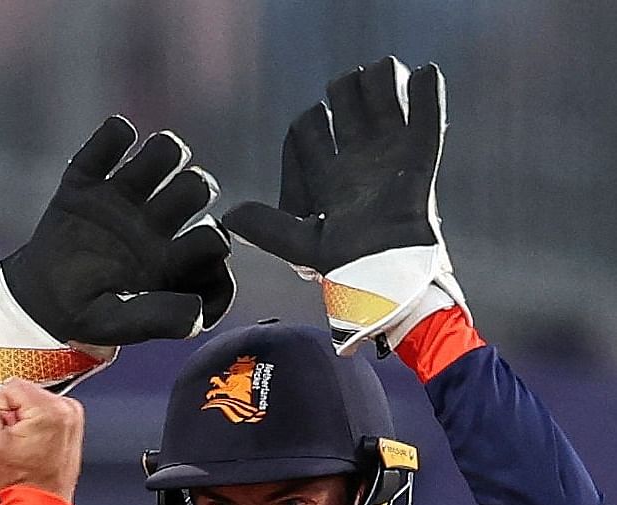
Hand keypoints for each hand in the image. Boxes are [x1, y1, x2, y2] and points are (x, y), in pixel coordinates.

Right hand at [0, 116, 232, 394]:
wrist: (36, 300)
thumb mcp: (115, 324)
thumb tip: (194, 312)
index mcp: (172, 259)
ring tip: (138, 172)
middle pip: (197, 187)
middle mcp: (156, 222)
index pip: (214, 241)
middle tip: (163, 208)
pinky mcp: (87, 180)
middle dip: (193, 188)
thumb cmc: (85, 313)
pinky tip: (116, 138)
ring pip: (165, 154)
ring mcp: (123, 197)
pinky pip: (110, 141)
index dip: (212, 241)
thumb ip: (154, 319)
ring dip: (164, 151)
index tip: (189, 250)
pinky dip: (114, 134)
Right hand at [0, 379, 83, 502]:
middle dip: (15, 414)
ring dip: (27, 420)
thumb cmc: (22, 480)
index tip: (9, 431)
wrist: (41, 502)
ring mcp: (72, 416)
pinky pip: (46, 411)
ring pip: (34, 401)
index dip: (2, 409)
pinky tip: (37, 445)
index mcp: (49, 410)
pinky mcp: (73, 423)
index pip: (11, 386)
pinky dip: (38, 425)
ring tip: (28, 445)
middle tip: (18, 441)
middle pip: (24, 392)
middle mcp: (66, 408)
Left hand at [223, 56, 467, 355]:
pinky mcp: (422, 162)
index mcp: (325, 178)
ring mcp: (390, 159)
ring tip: (384, 75)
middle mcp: (357, 163)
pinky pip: (427, 120)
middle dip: (346, 89)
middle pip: (347, 104)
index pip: (309, 130)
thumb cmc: (345, 270)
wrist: (391, 281)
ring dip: (383, 80)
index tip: (312, 125)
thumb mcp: (300, 245)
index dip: (307, 122)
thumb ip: (266, 228)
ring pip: (384, 102)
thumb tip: (227, 218)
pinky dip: (428, 94)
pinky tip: (426, 73)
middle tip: (348, 90)